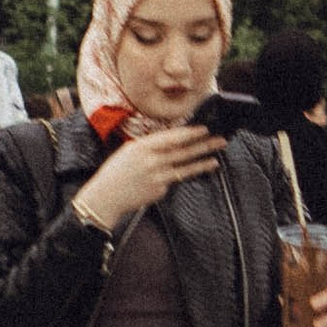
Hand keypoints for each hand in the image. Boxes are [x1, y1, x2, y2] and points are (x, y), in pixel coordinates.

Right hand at [72, 122, 224, 230]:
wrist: (106, 197)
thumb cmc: (116, 172)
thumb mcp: (129, 151)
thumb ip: (150, 145)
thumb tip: (172, 140)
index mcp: (143, 147)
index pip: (172, 137)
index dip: (190, 133)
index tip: (204, 129)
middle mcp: (152, 161)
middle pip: (183, 152)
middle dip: (204, 146)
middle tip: (220, 140)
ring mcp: (157, 177)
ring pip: (185, 169)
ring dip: (202, 163)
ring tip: (216, 160)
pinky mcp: (160, 191)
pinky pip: (173, 181)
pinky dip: (177, 177)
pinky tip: (178, 176)